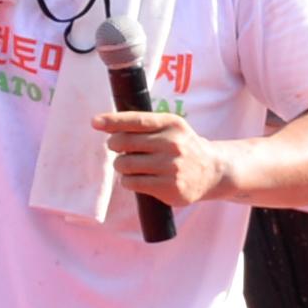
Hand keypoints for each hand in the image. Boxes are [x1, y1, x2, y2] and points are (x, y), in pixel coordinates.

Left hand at [95, 108, 227, 207]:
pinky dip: (129, 181)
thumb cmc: (182, 146)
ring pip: (124, 164)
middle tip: (121, 149)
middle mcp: (173, 144)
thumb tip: (104, 124)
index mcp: (172, 124)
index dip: (112, 121)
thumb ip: (144, 124)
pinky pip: (131, 183)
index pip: (136, 120)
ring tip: (133, 166)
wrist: (212, 171)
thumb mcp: (171, 128)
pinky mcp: (169, 188)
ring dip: (122, 165)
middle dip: (115, 146)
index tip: (95, 122)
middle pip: (124, 142)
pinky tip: (140, 179)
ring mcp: (171, 167)